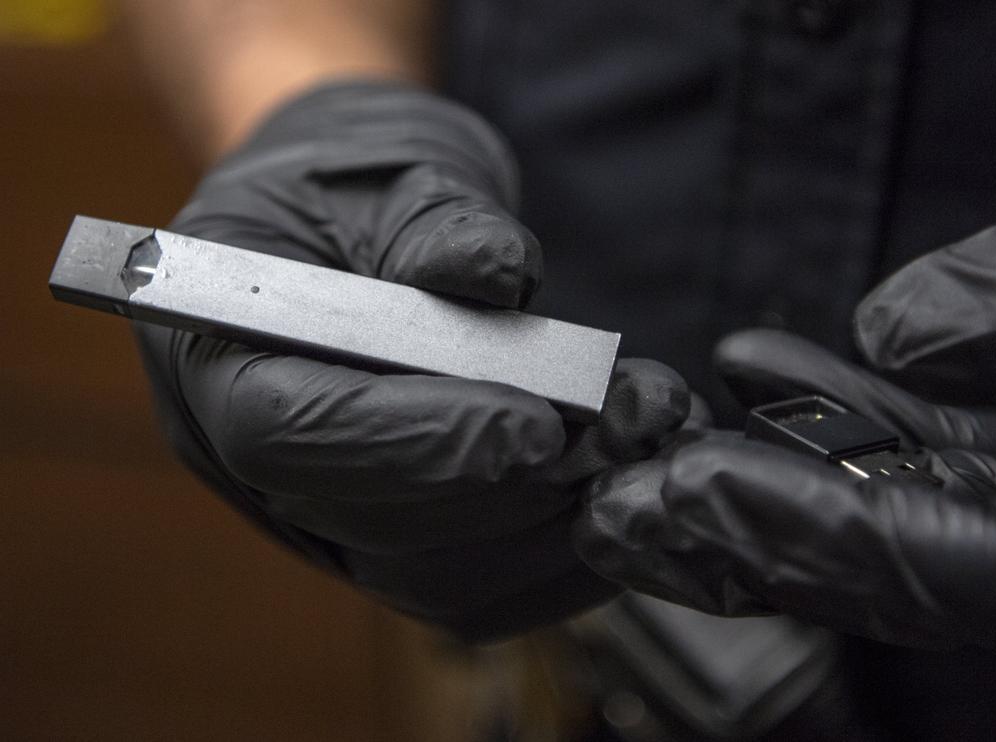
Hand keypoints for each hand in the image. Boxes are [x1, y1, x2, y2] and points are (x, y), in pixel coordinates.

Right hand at [137, 81, 689, 639]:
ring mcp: (324, 518)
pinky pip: (475, 590)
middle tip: (626, 427)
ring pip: (435, 577)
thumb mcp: (386, 169)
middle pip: (376, 520)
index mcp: (216, 356)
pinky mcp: (394, 543)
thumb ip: (438, 222)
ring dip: (554, 525)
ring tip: (643, 444)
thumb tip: (499, 273)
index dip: (414, 441)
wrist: (351, 224)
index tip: (534, 426)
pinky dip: (560, 558)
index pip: (293, 433)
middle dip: (515, 486)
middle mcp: (255, 465)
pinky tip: (623, 492)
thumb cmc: (351, 186)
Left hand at [575, 158, 995, 655]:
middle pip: (910, 570)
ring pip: (909, 508)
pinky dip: (845, 406)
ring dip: (773, 482)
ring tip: (650, 458)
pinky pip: (943, 438)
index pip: (968, 570)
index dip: (820, 535)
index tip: (693, 484)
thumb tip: (886, 332)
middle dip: (754, 546)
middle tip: (616, 517)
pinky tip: (754, 363)